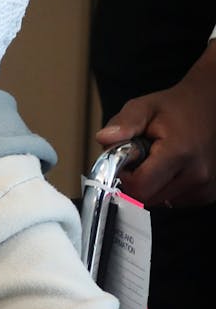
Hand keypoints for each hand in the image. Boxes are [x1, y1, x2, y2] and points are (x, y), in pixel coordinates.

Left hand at [95, 43, 215, 206]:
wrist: (210, 106)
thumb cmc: (176, 108)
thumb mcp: (144, 107)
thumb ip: (123, 123)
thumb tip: (104, 138)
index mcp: (179, 153)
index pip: (138, 187)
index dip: (123, 177)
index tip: (124, 162)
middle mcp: (196, 175)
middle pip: (147, 198)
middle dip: (135, 181)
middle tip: (140, 159)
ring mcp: (204, 187)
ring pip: (159, 202)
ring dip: (150, 186)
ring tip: (157, 161)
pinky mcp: (207, 194)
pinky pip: (173, 201)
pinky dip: (165, 189)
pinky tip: (170, 169)